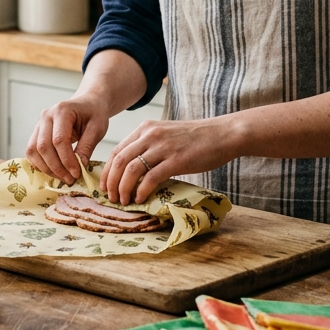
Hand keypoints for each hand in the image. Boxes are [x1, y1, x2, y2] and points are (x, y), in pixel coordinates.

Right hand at [25, 96, 110, 183]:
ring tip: (63, 177)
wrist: (87, 104)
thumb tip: (79, 167)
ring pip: (33, 150)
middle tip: (70, 179)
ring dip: (47, 168)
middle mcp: (46, 116)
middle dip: (56, 167)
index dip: (67, 160)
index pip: (59, 140)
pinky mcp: (36, 133)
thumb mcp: (97, 128)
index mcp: (62, 111)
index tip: (77, 173)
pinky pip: (32, 152)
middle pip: (43, 146)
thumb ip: (87, 147)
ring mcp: (38, 124)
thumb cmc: (94, 114)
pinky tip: (54, 172)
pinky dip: (40, 164)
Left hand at [101, 118, 238, 203]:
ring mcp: (163, 147)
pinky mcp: (176, 160)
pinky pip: (151, 178)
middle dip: (111, 182)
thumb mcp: (166, 134)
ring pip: (131, 170)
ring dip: (123, 188)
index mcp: (145, 129)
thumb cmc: (196, 138)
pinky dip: (141, 191)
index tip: (105, 186)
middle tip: (111, 197)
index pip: (117, 151)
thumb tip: (132, 169)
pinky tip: (140, 199)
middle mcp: (150, 135)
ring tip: (124, 201)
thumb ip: (149, 145)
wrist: (223, 134)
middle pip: (120, 161)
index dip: (108, 171)